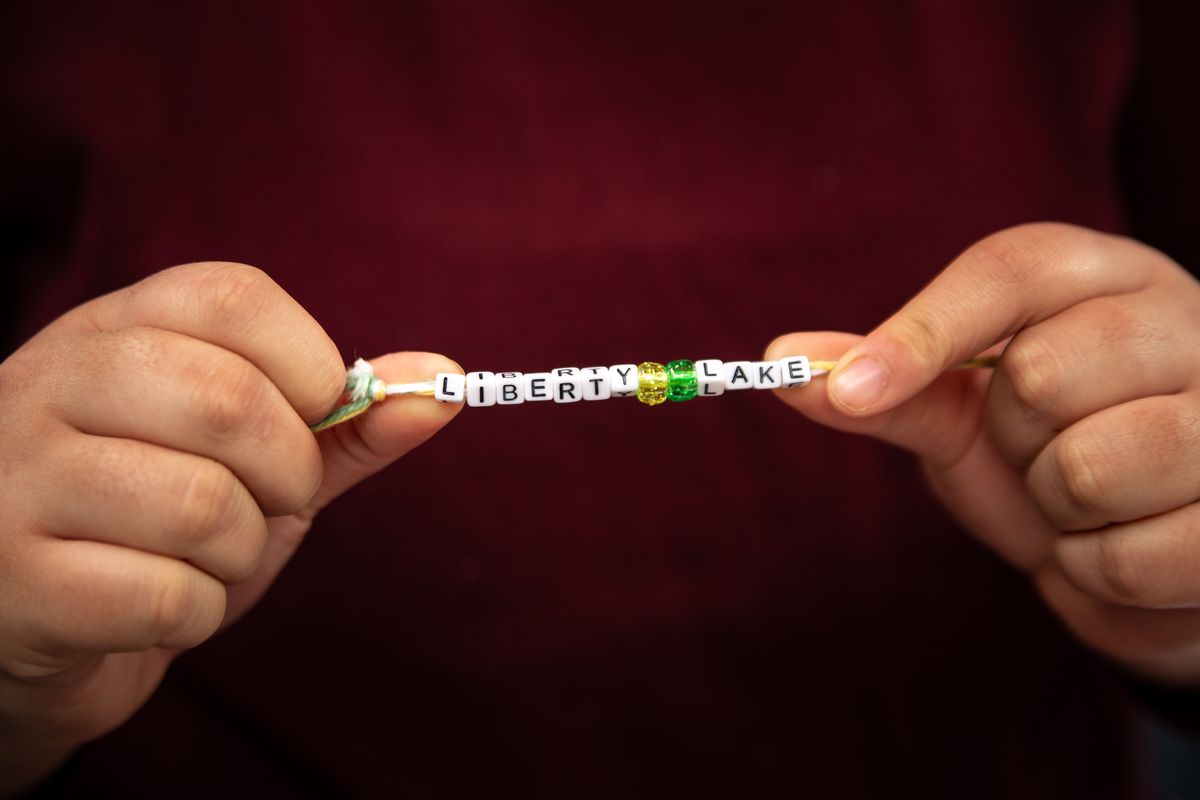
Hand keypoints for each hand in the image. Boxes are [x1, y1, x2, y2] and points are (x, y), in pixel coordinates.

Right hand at [0, 263, 460, 792]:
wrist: (44, 626)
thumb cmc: (161, 524)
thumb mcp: (258, 459)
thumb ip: (346, 421)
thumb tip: (444, 383)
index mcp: (113, 330)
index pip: (232, 296)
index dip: (309, 363)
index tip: (314, 413)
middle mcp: (48, 384)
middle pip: (227, 400)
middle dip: (289, 471)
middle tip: (269, 500)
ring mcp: (15, 480)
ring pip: (200, 506)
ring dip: (240, 551)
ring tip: (203, 555)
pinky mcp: (11, 579)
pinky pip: (163, 596)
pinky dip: (195, 614)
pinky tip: (157, 606)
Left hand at [767, 223, 1199, 685]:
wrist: (1148, 546)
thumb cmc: (1049, 454)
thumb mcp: (964, 412)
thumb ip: (887, 384)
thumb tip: (782, 361)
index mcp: (1106, 278)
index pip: (1011, 270)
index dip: (920, 333)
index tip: (848, 391)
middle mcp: (1187, 322)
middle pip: (1041, 376)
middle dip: (1015, 441)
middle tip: (1047, 451)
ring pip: (1089, 468)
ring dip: (1060, 513)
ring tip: (1091, 502)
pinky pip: (1131, 559)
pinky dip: (1099, 573)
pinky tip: (1130, 545)